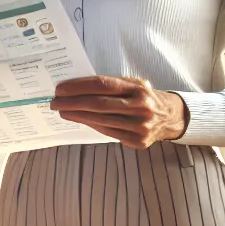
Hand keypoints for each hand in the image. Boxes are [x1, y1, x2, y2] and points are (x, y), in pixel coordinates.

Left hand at [50, 75, 186, 148]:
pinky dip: (91, 125)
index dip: (78, 86)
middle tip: (55, 101)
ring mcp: (140, 126)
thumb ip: (111, 85)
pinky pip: (107, 132)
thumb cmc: (144, 97)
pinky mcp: (137, 141)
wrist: (170, 117)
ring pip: (101, 120)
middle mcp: (141, 106)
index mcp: (138, 88)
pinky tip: (79, 119)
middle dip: (72, 102)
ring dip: (77, 115)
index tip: (60, 88)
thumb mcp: (134, 84)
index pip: (102, 85)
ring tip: (62, 111)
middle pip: (98, 104)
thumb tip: (77, 87)